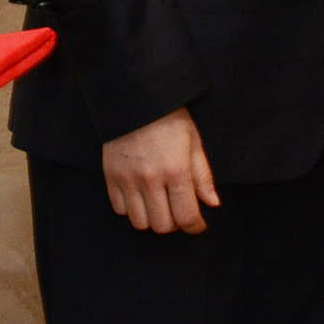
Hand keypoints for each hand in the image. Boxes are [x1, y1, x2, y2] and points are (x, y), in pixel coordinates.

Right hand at [101, 107, 216, 233]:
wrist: (136, 97)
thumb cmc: (169, 118)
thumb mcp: (193, 142)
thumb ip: (203, 176)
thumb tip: (212, 203)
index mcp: (176, 170)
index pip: (187, 216)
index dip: (195, 226)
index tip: (198, 224)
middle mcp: (150, 179)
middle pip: (162, 225)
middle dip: (174, 224)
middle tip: (178, 211)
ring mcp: (128, 179)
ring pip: (140, 222)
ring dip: (152, 219)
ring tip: (158, 205)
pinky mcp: (111, 176)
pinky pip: (119, 209)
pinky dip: (131, 208)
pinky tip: (140, 196)